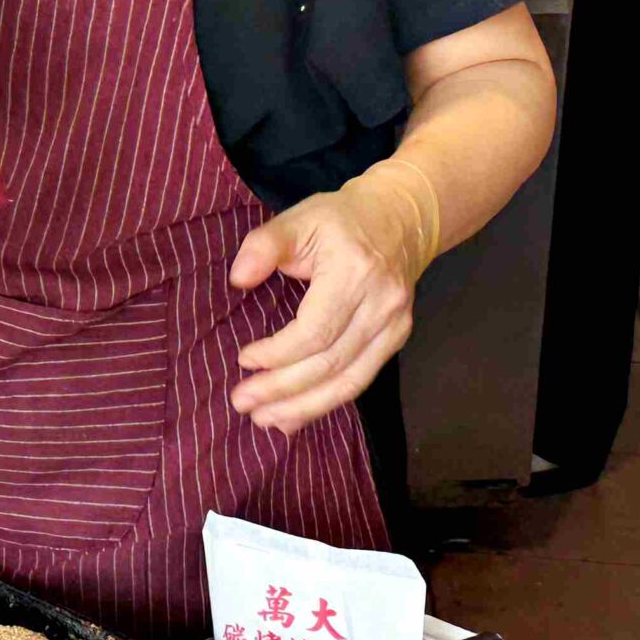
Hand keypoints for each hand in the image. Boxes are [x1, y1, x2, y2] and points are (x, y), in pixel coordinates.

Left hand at [226, 166, 436, 434]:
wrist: (401, 219)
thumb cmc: (340, 220)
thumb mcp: (298, 219)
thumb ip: (265, 246)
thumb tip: (238, 278)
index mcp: (355, 274)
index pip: (315, 331)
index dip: (278, 353)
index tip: (244, 360)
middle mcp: (381, 306)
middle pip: (330, 364)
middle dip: (283, 390)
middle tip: (242, 402)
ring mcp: (394, 327)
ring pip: (349, 382)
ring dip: (304, 407)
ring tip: (264, 420)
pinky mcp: (397, 340)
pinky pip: (360, 381)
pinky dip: (326, 403)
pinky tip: (295, 417)